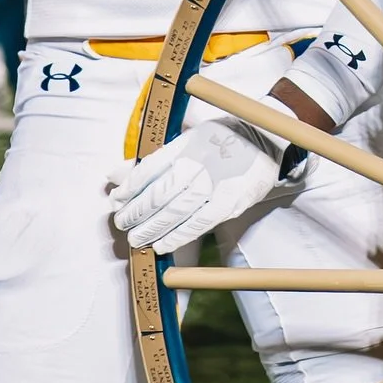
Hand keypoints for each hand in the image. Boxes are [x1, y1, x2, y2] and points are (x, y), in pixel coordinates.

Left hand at [110, 117, 286, 251]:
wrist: (268, 138)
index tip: (116, 199)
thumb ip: (154, 159)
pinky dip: (178, 237)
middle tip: (122, 222)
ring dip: (151, 228)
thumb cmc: (223, 139)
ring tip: (136, 238)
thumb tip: (115, 175)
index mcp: (186, 144)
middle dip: (135, 212)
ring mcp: (216, 183)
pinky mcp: (231, 202)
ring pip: (175, 212)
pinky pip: (199, 224)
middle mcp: (199, 162)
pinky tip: (162, 245)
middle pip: (158, 193)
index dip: (128, 188)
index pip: (148, 169)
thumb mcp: (189, 138)